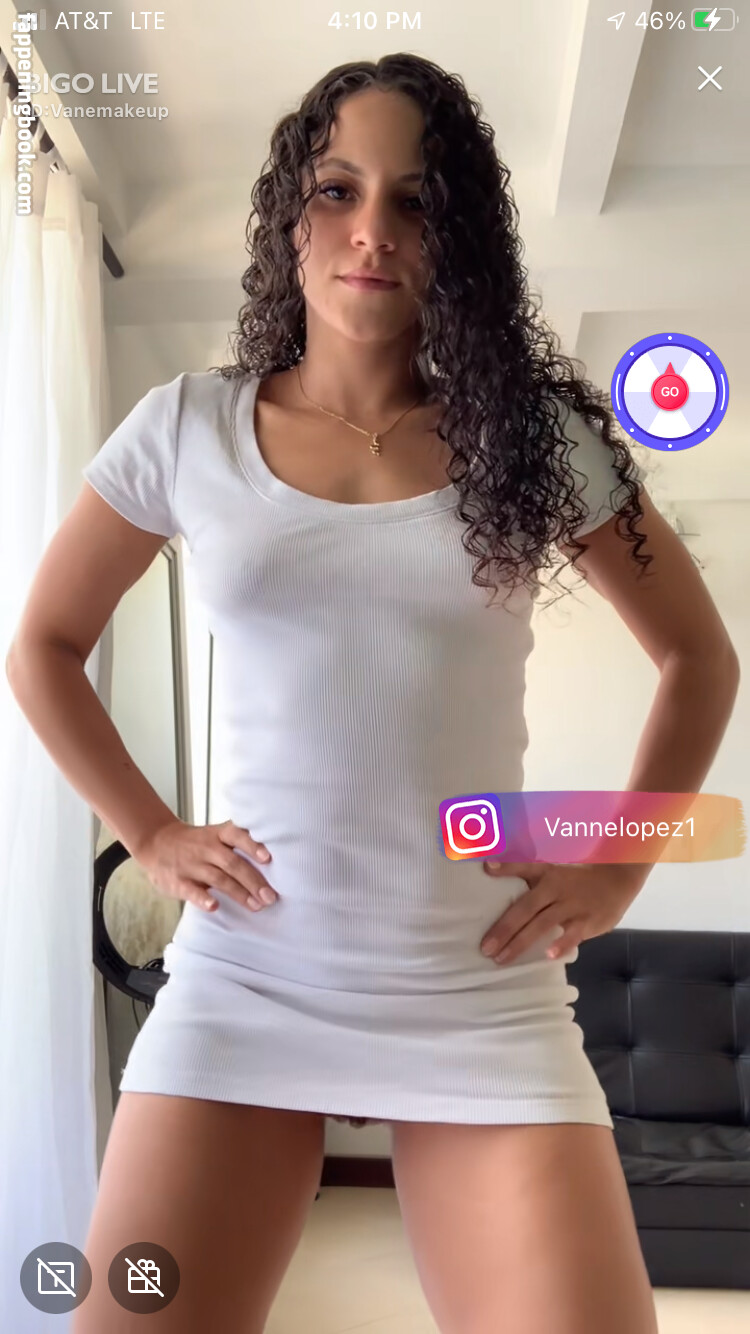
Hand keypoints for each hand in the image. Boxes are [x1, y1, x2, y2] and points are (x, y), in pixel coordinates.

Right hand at [134, 818, 276, 913]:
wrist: (155, 842)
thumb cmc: (195, 842)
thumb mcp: (214, 835)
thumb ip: (236, 844)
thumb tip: (272, 861)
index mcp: (217, 835)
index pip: (236, 835)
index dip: (252, 845)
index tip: (268, 858)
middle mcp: (206, 848)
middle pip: (233, 863)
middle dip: (253, 881)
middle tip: (270, 897)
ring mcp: (192, 865)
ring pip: (218, 879)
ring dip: (238, 893)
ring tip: (256, 906)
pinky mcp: (178, 881)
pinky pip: (192, 891)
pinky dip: (203, 899)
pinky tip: (215, 907)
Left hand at [479, 860, 644, 964]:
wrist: (618, 880)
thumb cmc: (578, 878)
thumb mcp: (552, 869)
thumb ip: (523, 871)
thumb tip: (488, 866)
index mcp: (547, 875)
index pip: (524, 869)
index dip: (506, 868)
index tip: (485, 868)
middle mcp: (557, 890)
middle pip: (526, 908)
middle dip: (503, 929)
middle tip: (484, 948)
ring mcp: (572, 907)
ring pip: (542, 925)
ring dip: (521, 942)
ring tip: (502, 958)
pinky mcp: (588, 922)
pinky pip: (573, 935)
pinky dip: (562, 944)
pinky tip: (549, 956)